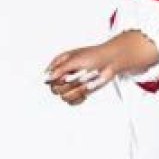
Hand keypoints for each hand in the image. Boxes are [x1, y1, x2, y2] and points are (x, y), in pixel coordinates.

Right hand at [43, 31, 158, 106]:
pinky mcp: (79, 92)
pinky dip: (79, 97)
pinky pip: (72, 102)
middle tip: (78, 78)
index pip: (47, 78)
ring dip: (76, 91)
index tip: (65, 76)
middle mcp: (63, 75)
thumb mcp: (75, 59)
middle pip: (54, 90)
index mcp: (59, 65)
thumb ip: (61, 68)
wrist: (110, 61)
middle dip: (68, 85)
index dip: (55, 79)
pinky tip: (86, 89)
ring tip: (86, 83)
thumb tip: (49, 77)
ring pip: (64, 97)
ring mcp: (71, 85)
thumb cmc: (94, 55)